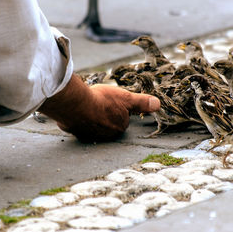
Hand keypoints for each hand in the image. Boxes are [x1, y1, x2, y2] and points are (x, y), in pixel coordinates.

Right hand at [38, 74, 159, 141]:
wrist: (76, 103)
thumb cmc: (102, 99)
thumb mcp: (126, 97)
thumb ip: (141, 102)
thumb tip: (158, 104)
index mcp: (118, 127)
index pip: (121, 118)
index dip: (117, 108)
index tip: (111, 100)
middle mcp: (105, 135)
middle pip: (107, 123)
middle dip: (104, 114)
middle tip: (99, 101)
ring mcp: (88, 134)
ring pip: (92, 124)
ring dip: (90, 116)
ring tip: (87, 104)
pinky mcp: (74, 132)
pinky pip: (78, 124)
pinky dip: (78, 118)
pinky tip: (76, 109)